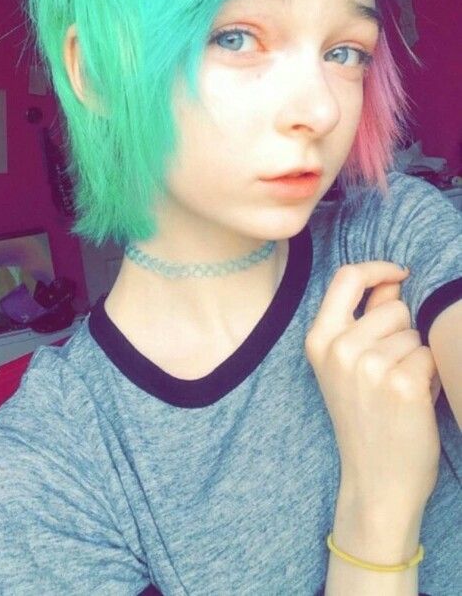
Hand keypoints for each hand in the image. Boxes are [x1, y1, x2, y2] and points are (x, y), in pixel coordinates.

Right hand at [304, 262, 440, 518]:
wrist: (376, 481)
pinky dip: (431, 376)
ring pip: (416, 334)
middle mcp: (339, 349)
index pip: (347, 277)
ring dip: (418, 357)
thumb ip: (365, 318)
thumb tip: (394, 279)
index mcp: (319, 340)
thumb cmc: (364, 419)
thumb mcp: (345, 365)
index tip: (399, 275)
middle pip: (394, 307)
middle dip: (404, 332)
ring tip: (400, 389)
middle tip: (390, 370)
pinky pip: (431, 356)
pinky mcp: (402, 384)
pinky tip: (415, 401)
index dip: (378, 268)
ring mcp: (370, 367)